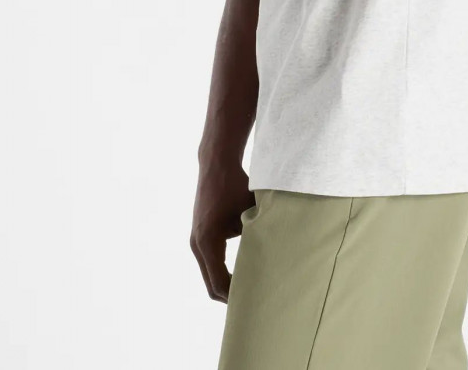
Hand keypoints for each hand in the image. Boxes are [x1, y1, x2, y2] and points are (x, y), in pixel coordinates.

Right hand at [190, 154, 255, 302]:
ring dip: (227, 284)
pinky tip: (243, 272)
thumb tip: (273, 261)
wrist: (217, 164)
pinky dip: (222, 272)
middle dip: (231, 296)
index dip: (236, 297)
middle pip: (211, 285)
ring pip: (210, 275)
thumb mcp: (249, 212)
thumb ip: (257, 236)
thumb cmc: (236, 185)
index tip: (254, 303)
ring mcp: (195, 240)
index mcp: (207, 241)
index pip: (219, 282)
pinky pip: (209, 263)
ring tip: (251, 290)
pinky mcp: (199, 235)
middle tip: (254, 304)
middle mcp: (196, 244)